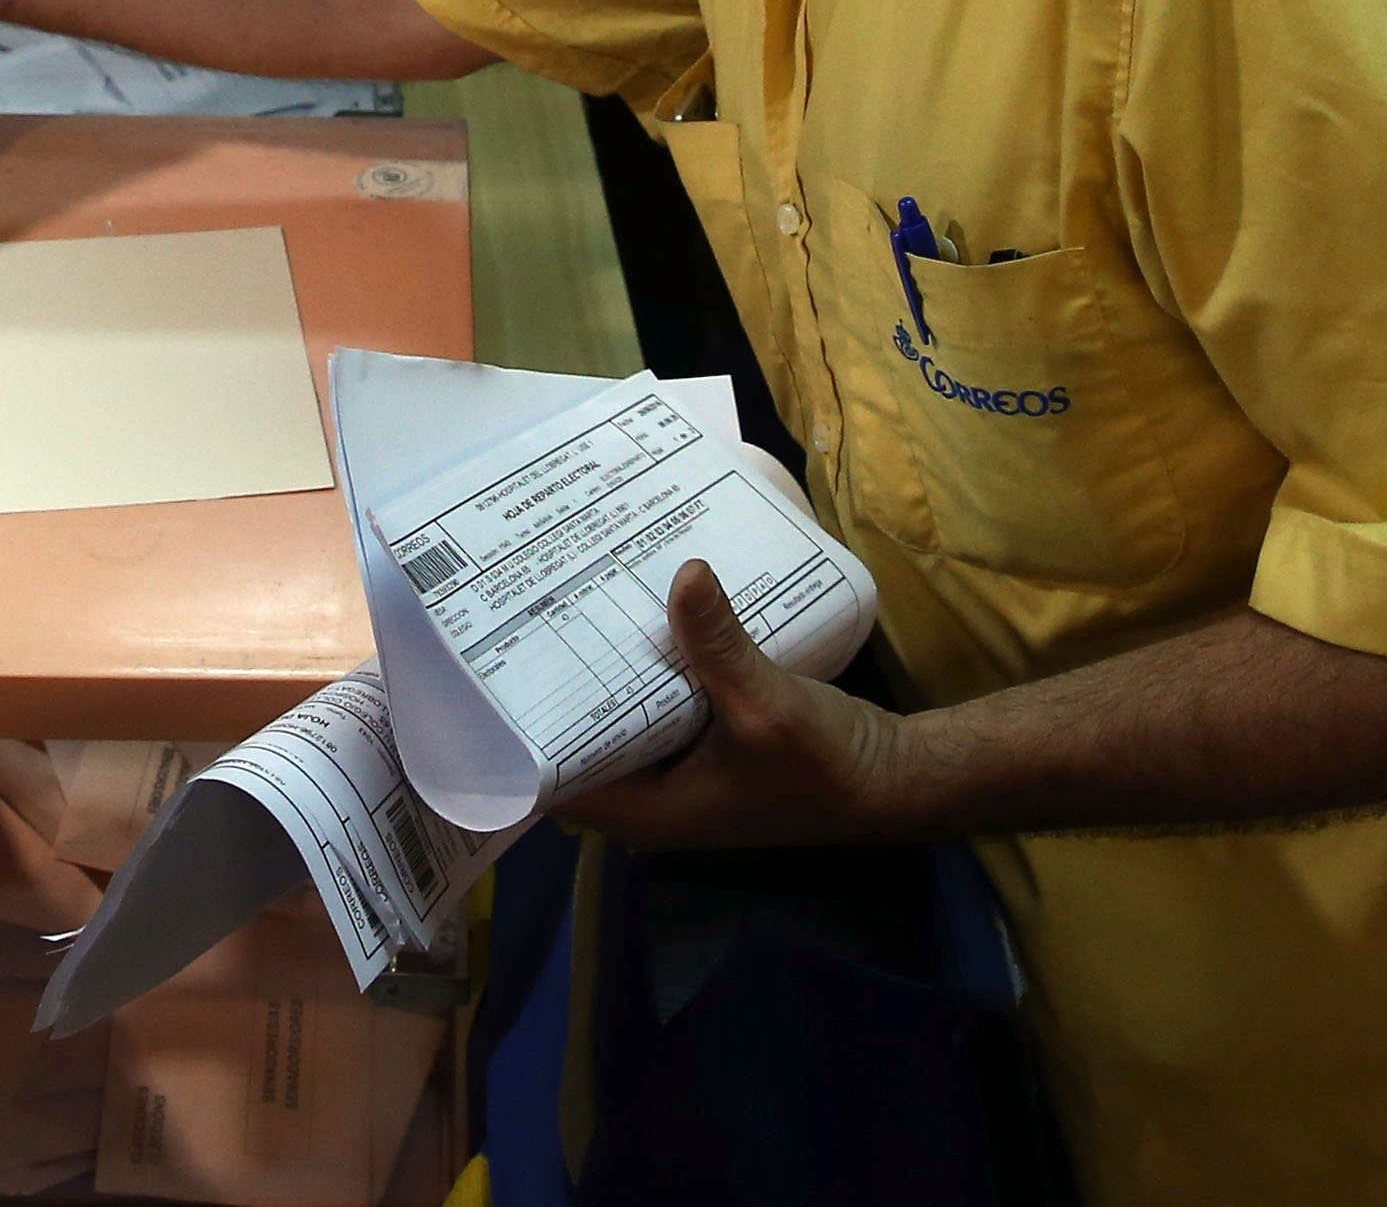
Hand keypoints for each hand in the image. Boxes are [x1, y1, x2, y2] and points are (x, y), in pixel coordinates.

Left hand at [547, 561, 920, 849]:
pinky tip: (634, 619)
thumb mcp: (765, 703)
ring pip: (615, 724)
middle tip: (521, 618)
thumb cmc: (823, 765)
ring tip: (562, 605)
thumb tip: (683, 573)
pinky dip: (643, 673)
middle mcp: (652, 800)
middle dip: (552, 691)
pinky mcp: (704, 749)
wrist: (893, 778)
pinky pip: (653, 710)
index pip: (551, 782)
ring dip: (598, 676)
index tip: (493, 674)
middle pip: (576, 748)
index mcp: (648, 812)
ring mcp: (679, 775)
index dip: (516, 737)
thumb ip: (717, 645)